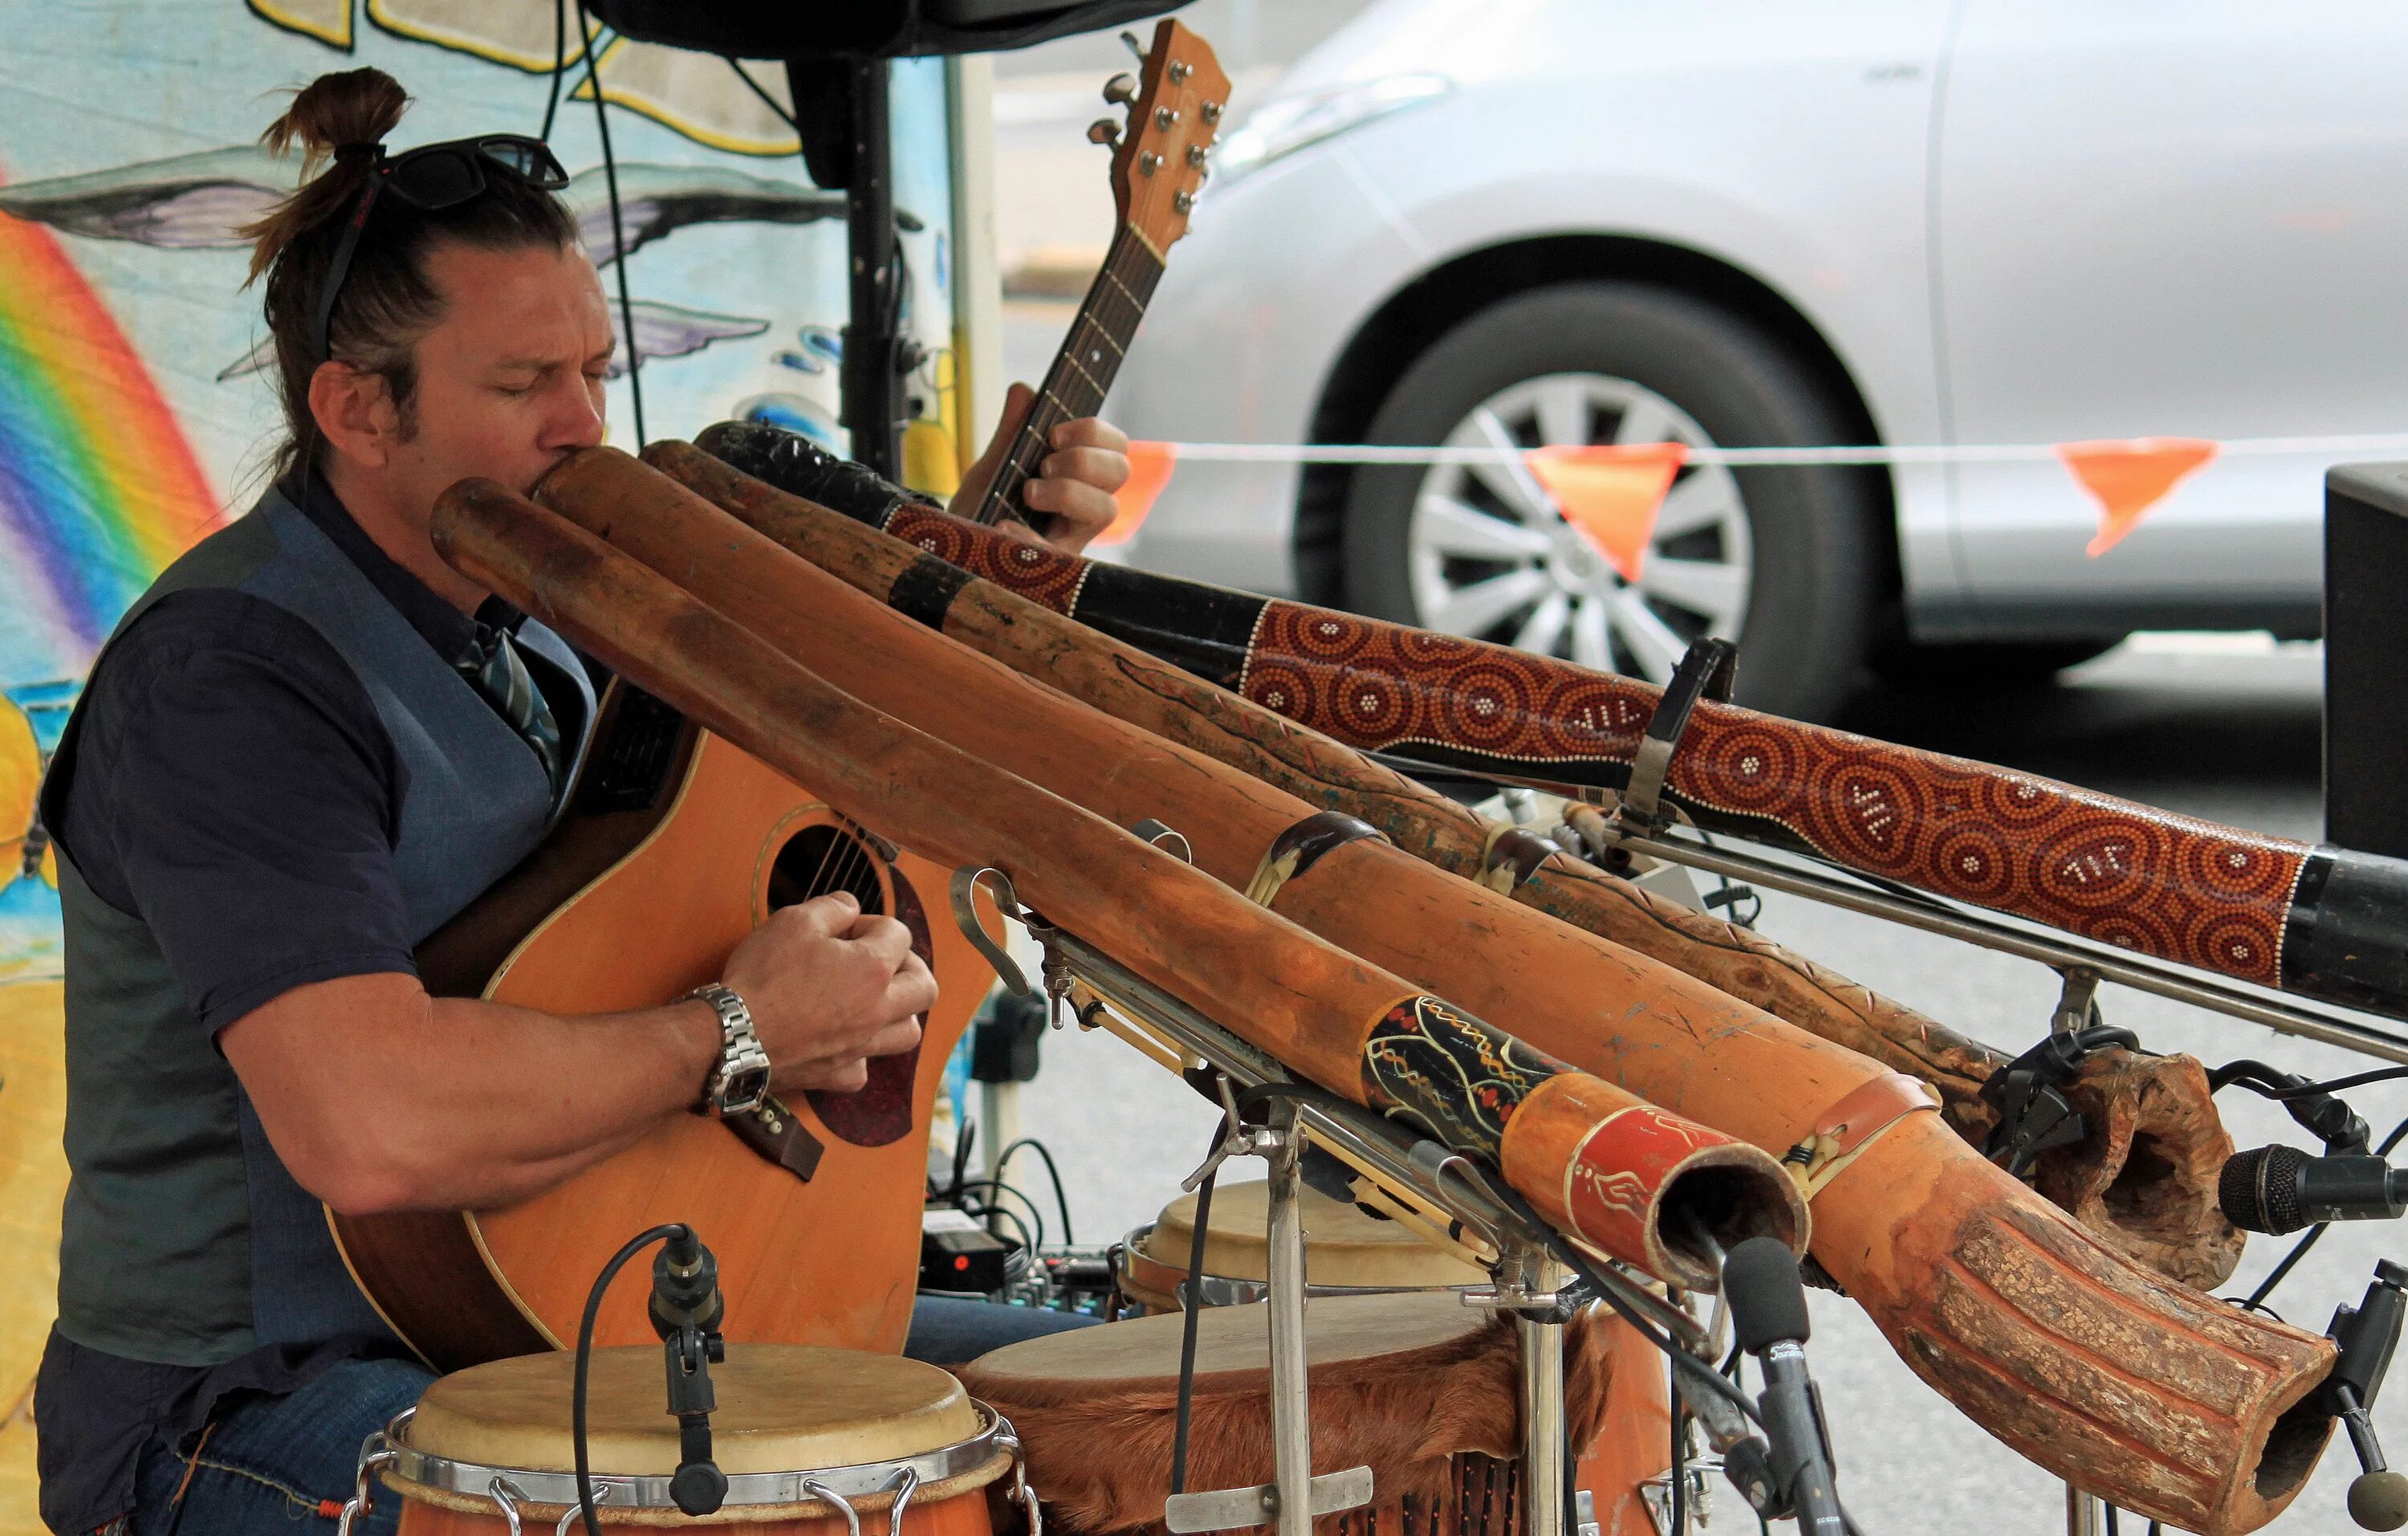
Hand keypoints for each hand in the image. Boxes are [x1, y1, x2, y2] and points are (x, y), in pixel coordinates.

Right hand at [720, 892, 931, 1092]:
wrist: (731, 1037)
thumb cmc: (762, 976)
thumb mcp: (794, 920)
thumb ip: (833, 907)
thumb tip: (851, 907)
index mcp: (873, 969)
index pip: (899, 934)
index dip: (871, 923)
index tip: (844, 929)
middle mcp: (878, 1010)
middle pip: (925, 987)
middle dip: (907, 965)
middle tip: (877, 959)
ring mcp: (861, 1046)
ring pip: (908, 1031)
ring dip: (898, 1011)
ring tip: (872, 999)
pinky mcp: (837, 1074)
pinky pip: (864, 1067)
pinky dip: (859, 1054)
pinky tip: (840, 1039)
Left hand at [954, 381, 1130, 554]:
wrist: (954, 550)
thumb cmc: (982, 508)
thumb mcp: (993, 467)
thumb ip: (1011, 432)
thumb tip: (1024, 390)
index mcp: (1079, 477)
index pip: (1116, 447)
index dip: (1095, 433)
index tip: (1053, 435)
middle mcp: (1085, 508)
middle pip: (1121, 471)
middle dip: (1083, 459)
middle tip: (1043, 466)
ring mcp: (1074, 538)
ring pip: (1106, 509)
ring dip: (1068, 491)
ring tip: (1028, 493)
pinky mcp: (1055, 569)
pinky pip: (1059, 554)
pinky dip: (1031, 536)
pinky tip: (1003, 527)